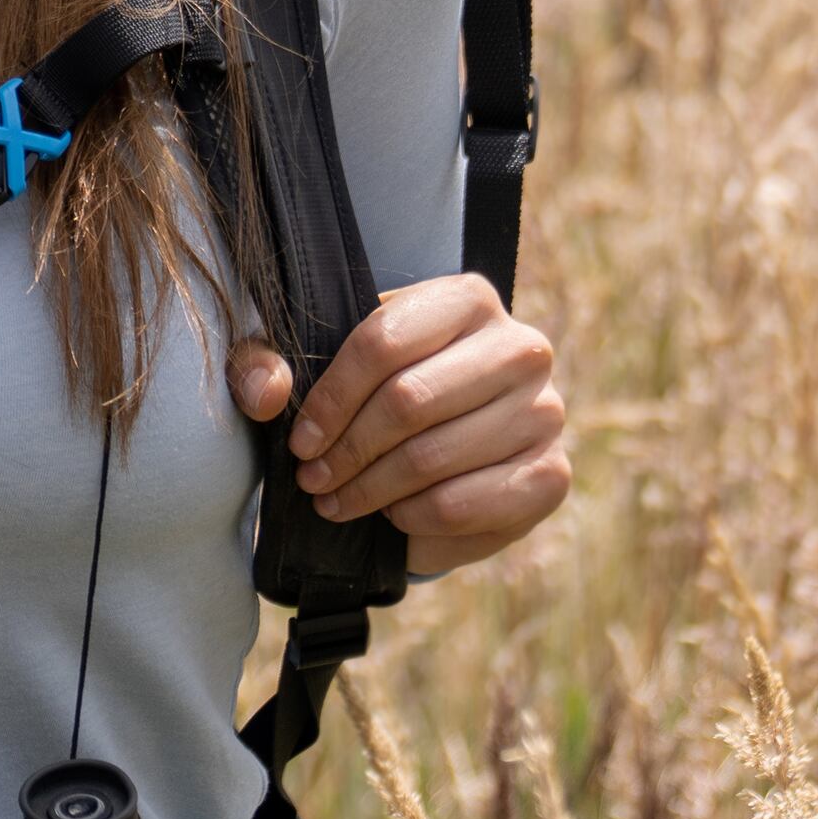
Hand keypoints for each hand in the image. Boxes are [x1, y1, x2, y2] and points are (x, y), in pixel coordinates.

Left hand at [225, 273, 570, 577]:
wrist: (452, 441)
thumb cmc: (379, 391)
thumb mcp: (318, 363)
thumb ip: (268, 362)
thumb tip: (265, 392)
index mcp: (466, 299)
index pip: (383, 343)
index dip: (329, 399)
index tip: (300, 440)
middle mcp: (521, 348)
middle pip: (408, 402)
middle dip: (346, 450)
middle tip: (312, 479)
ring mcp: (545, 413)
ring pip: (432, 459)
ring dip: (369, 490)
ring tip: (336, 501)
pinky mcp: (552, 476)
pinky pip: (463, 505)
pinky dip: (412, 519)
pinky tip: (391, 516)